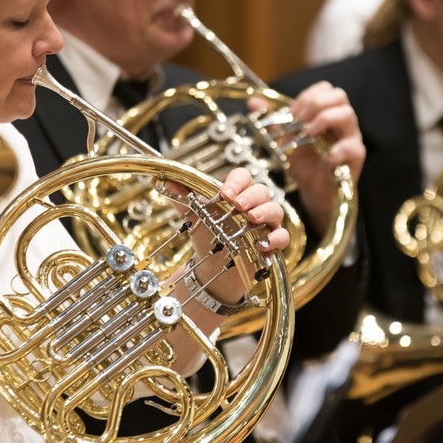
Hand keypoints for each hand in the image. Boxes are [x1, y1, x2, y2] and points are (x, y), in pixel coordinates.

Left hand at [187, 167, 287, 304]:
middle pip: (261, 190)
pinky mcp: (272, 243)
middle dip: (250, 196)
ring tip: (251, 217)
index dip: (236, 182)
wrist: (212, 265)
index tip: (224, 194)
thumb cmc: (207, 234)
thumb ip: (180, 197)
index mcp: (237, 193)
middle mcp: (254, 205)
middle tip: (237, 204)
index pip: (243, 177)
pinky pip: (283, 237)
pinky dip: (276, 238)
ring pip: (276, 210)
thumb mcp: (192, 215)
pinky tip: (263, 243)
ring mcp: (265, 224)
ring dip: (265, 211)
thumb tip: (159, 179)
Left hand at [251, 81, 364, 234]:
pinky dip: (335, 150)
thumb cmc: (305, 164)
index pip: (324, 88)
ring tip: (309, 133)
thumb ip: (273, 119)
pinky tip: (324, 158)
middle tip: (299, 121)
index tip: (292, 113)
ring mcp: (351, 137)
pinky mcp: (356, 157)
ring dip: (325, 119)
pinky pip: (351, 146)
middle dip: (315, 103)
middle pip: (338, 95)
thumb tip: (252, 102)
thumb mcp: (286, 139)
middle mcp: (342, 121)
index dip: (306, 96)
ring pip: (347, 114)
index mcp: (327, 112)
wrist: (314, 192)